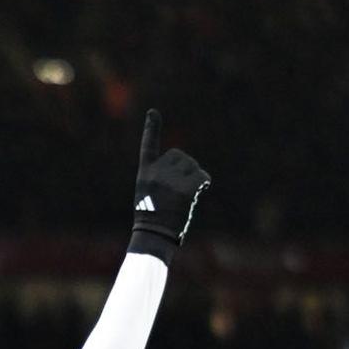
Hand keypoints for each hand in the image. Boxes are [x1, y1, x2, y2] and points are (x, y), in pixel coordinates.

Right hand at [129, 110, 210, 256]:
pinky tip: (196, 195)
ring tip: (184, 197)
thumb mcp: (148, 195)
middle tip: (178, 191)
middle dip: (184, 168)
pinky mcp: (185, 188)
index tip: (153, 112)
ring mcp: (171, 180)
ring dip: (193, 178)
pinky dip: (203, 184)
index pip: (149, 146)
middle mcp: (157, 172)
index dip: (151, 128)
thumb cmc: (153, 220)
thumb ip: (162, 179)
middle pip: (180, 156)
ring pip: (192, 166)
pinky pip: (203, 176)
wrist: (154, 236)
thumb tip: (191, 173)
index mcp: (145, 173)